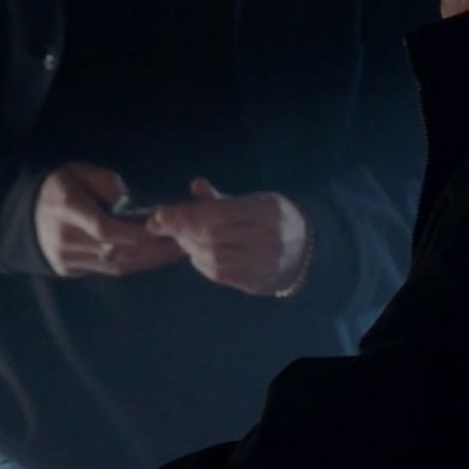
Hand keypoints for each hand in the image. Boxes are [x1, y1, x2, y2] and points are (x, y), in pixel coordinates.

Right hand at [34, 163, 184, 278]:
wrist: (22, 214)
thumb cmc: (57, 187)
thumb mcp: (78, 171)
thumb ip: (105, 182)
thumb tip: (130, 202)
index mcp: (66, 208)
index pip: (104, 228)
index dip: (136, 231)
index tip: (164, 227)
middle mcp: (65, 238)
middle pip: (116, 252)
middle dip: (153, 249)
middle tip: (184, 242)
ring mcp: (66, 259)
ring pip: (115, 266)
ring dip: (148, 260)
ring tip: (175, 252)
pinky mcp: (70, 271)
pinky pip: (107, 271)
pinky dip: (133, 264)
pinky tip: (152, 257)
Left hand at [147, 178, 309, 295]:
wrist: (310, 250)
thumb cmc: (273, 219)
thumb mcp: (253, 200)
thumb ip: (221, 198)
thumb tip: (195, 184)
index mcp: (267, 210)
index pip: (216, 213)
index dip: (183, 215)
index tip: (158, 215)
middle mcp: (268, 238)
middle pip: (211, 237)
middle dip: (181, 231)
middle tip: (164, 226)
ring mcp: (264, 264)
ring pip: (212, 258)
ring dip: (189, 247)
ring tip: (182, 237)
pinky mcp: (257, 284)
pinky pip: (219, 274)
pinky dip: (201, 263)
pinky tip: (197, 253)